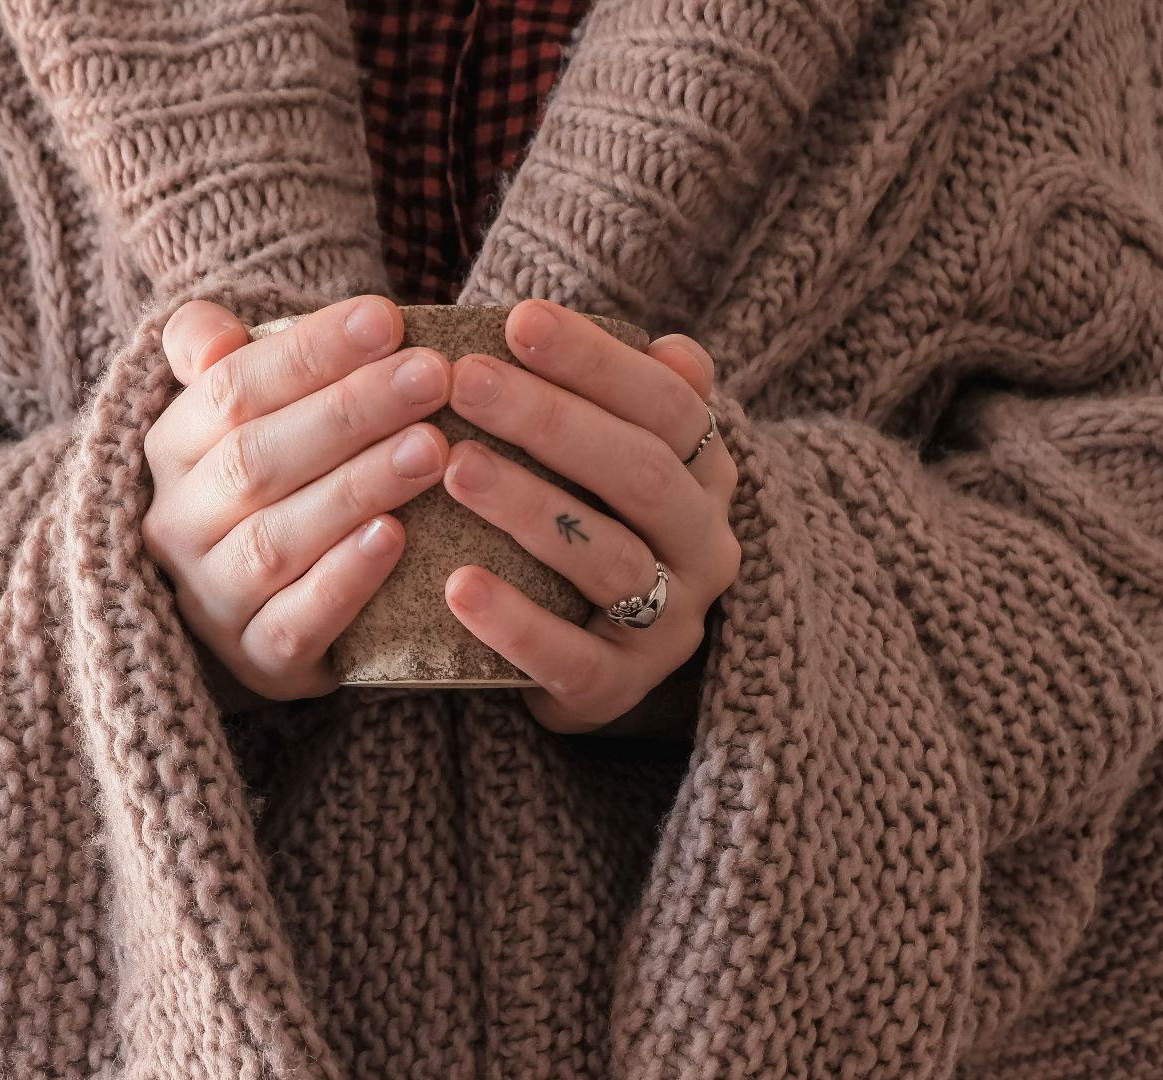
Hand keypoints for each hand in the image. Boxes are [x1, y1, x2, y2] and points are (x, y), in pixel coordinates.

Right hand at [141, 294, 452, 709]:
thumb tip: (212, 334)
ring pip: (277, 539)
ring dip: (357, 488)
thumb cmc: (268, 482)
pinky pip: (296, 621)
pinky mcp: (259, 659)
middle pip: (257, 459)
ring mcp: (212, 598)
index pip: (230, 390)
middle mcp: (178, 525)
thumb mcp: (237, 413)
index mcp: (170, 449)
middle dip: (350, 411)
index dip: (309, 353)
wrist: (256, 609)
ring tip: (432, 448)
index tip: (386, 319)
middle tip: (432, 376)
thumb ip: (219, 356)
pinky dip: (345, 579)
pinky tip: (398, 537)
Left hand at [440, 299, 741, 734]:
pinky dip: (513, 623)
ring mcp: (668, 623)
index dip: (598, 361)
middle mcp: (704, 547)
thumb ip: (631, 401)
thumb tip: (672, 347)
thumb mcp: (617, 462)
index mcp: (707, 477)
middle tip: (466, 380)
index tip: (518, 321)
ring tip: (454, 467)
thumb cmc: (592, 527)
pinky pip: (570, 657)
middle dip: (552, 420)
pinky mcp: (618, 688)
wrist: (591, 661)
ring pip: (610, 559)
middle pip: (641, 474)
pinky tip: (456, 586)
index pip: (670, 405)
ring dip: (530, 507)